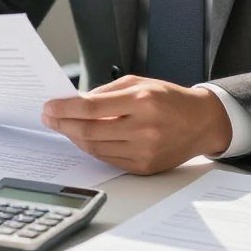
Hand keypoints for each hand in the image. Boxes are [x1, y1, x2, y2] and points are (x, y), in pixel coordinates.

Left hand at [41, 76, 232, 174]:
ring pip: (96, 148)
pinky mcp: (145, 168)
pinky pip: (108, 159)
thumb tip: (75, 101)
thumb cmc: (168, 99)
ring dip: (74, 138)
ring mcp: (144, 151)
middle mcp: (143, 128)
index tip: (49, 106)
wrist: (201, 123)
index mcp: (141, 101)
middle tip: (48, 118)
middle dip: (63, 124)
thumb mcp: (139, 83)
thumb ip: (107, 92)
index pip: (92, 107)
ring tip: (63, 126)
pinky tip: (83, 138)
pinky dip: (92, 149)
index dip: (65, 108)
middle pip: (90, 131)